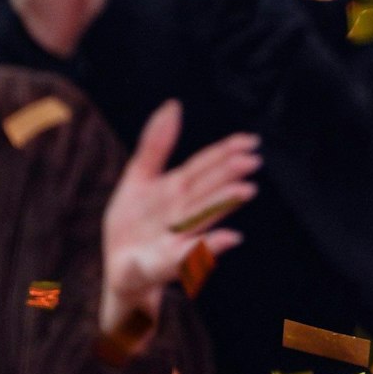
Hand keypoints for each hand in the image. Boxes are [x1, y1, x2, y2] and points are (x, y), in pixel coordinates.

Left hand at [101, 101, 258, 348]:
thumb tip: (175, 105)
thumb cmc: (133, 223)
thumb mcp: (138, 177)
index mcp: (177, 188)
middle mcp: (185, 211)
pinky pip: (193, 254)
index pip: (204, 166)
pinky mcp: (171, 262)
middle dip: (227, 175)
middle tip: (252, 161)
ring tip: (244, 190)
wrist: (121, 267)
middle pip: (207, 188)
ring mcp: (180, 236)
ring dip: (224, 204)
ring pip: (204, 215)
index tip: (250, 142)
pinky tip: (231, 238)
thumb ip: (157, 143)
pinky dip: (212, 247)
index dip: (225, 153)